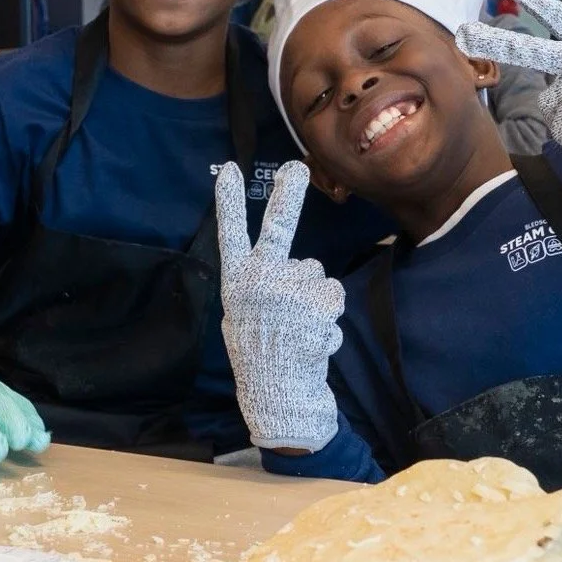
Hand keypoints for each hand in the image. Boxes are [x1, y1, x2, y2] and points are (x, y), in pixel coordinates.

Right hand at [215, 160, 343, 450]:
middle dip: (287, 194)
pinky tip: (314, 336)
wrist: (280, 393)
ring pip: (315, 274)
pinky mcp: (317, 301)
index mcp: (238, 283)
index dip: (229, 202)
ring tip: (299, 329)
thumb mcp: (242, 318)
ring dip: (315, 298)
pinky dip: (329, 314)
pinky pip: (332, 294)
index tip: (230, 169)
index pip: (231, 236)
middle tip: (294, 168)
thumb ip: (259, 287)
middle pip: (277, 228)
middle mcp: (260, 279)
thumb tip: (297, 268)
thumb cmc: (261, 352)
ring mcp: (290, 289)